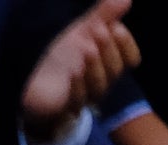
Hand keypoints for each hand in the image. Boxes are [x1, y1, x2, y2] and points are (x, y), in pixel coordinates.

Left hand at [20, 0, 136, 140]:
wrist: (37, 77)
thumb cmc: (65, 53)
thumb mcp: (84, 29)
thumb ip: (104, 14)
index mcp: (110, 62)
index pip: (131, 58)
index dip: (126, 44)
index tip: (116, 28)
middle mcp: (103, 81)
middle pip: (115, 70)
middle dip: (108, 49)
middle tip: (98, 31)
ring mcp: (87, 96)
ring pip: (100, 86)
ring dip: (95, 66)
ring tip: (87, 48)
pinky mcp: (69, 107)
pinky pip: (79, 98)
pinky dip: (77, 84)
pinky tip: (73, 72)